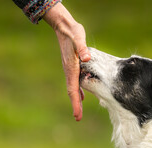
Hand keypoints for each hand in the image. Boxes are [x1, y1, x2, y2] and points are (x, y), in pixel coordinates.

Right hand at [43, 3, 90, 120]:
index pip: (73, 89)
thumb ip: (83, 48)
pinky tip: (82, 96)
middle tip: (78, 118)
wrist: (64, 26)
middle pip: (72, 92)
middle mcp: (70, 71)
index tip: (77, 115)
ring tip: (78, 111)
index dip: (76, 103)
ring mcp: (70, 69)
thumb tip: (87, 57)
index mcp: (72, 68)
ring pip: (73, 88)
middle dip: (75, 105)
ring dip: (76, 100)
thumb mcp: (79, 38)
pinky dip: (78, 91)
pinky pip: (75, 82)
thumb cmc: (73, 32)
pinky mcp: (73, 66)